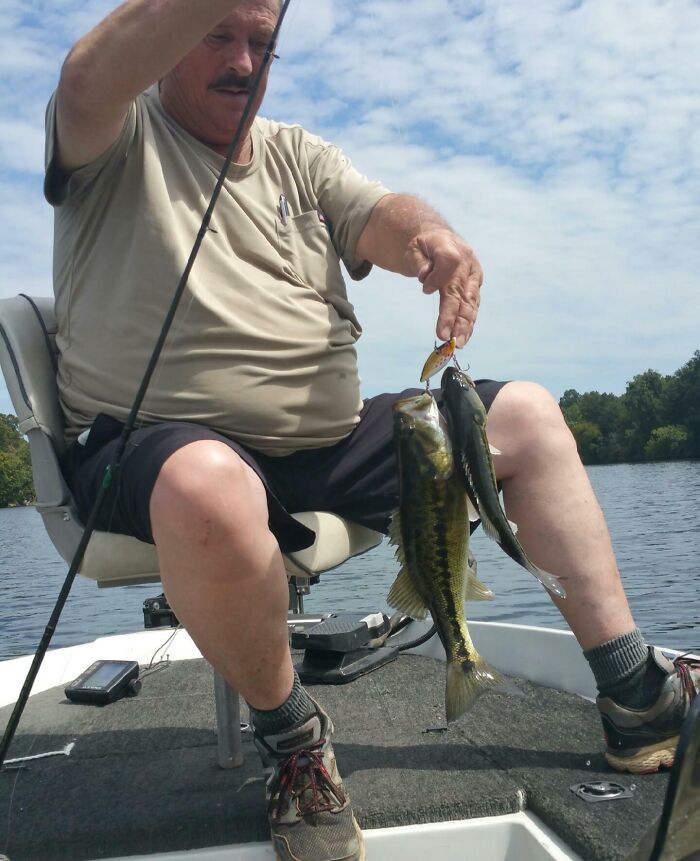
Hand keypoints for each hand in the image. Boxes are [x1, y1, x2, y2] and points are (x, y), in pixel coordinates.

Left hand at [405, 229, 482, 347]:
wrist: (438, 240)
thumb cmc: (422, 245)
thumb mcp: (413, 248)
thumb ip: (418, 261)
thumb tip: (424, 276)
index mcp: (450, 245)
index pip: (449, 260)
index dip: (438, 277)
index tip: (424, 289)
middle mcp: (467, 262)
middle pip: (461, 290)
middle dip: (454, 315)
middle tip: (446, 336)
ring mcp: (473, 276)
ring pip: (470, 302)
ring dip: (464, 325)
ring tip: (458, 343)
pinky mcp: (475, 287)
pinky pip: (472, 307)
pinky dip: (467, 324)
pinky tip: (463, 338)